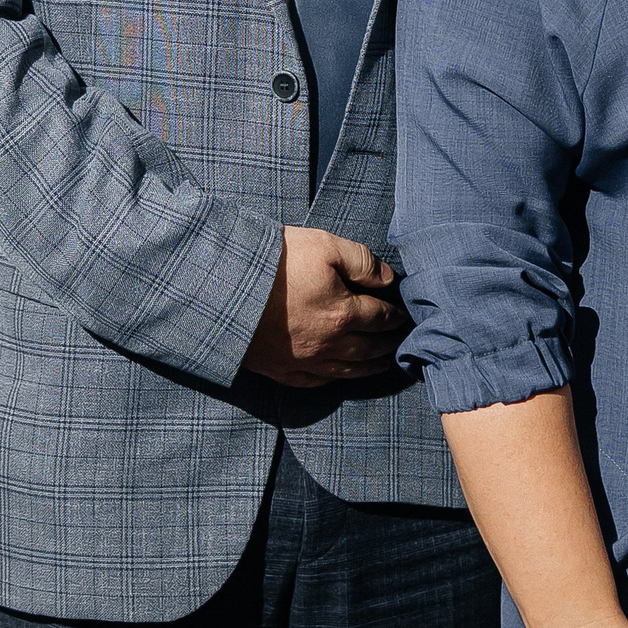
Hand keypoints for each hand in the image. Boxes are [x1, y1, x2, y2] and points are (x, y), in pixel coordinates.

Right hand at [242, 226, 407, 386]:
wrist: (221, 289)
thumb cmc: (273, 263)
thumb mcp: (323, 245)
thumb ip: (361, 261)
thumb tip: (388, 278)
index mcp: (343, 314)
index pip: (382, 317)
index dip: (397, 315)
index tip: (406, 314)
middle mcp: (330, 344)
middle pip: (371, 349)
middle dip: (390, 343)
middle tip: (402, 339)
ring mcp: (305, 362)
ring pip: (349, 371)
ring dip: (371, 367)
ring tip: (384, 362)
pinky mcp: (281, 370)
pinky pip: (318, 382)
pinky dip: (336, 379)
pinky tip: (342, 375)